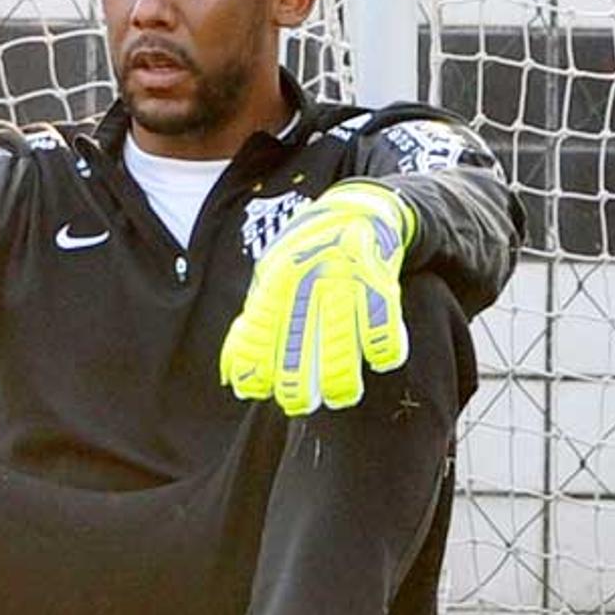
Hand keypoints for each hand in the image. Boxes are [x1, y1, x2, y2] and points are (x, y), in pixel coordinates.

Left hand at [219, 180, 414, 414]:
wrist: (355, 209)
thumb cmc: (306, 256)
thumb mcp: (270, 280)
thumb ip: (254, 325)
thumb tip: (231, 375)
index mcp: (275, 278)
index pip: (259, 326)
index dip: (254, 362)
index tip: (253, 392)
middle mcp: (306, 275)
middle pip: (298, 335)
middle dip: (297, 378)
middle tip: (299, 405)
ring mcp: (343, 274)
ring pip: (340, 333)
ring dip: (340, 373)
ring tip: (341, 397)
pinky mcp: (378, 274)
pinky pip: (382, 316)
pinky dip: (384, 343)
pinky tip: (381, 361)